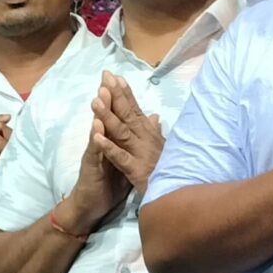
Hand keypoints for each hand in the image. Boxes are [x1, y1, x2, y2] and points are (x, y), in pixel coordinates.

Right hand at [58, 78, 132, 233]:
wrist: (90, 205)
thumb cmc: (107, 183)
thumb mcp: (124, 161)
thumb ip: (132, 142)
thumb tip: (148, 124)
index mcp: (112, 141)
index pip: (117, 116)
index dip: (120, 98)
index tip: (122, 78)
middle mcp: (101, 143)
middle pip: (106, 116)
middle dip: (108, 96)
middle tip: (108, 76)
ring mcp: (94, 154)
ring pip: (97, 130)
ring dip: (99, 113)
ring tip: (100, 94)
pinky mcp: (91, 167)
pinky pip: (94, 152)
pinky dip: (96, 140)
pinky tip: (95, 128)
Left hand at [92, 77, 162, 193]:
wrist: (178, 196)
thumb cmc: (169, 170)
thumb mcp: (163, 148)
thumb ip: (156, 131)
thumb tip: (155, 115)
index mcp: (149, 134)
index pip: (135, 109)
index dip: (125, 92)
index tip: (114, 76)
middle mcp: (145, 139)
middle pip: (127, 113)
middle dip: (115, 94)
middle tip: (103, 77)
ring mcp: (141, 153)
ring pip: (121, 131)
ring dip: (108, 115)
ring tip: (94, 100)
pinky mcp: (136, 170)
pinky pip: (120, 157)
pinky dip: (108, 146)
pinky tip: (95, 136)